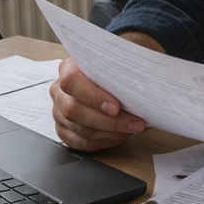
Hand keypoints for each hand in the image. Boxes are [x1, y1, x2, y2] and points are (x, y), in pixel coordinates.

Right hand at [49, 32, 164, 151]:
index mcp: (67, 69)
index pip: (72, 82)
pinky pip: (82, 143)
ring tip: (133, 128)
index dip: (93, 97)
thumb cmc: (115, 67)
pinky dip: (104, 141)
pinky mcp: (65, 130)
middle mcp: (59, 91)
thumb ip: (122, 67)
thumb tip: (145, 82)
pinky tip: (121, 135)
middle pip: (75, 111)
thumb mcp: (118, 60)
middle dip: (109, 121)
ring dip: (111, 132)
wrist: (113, 73)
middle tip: (135, 123)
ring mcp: (59, 112)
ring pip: (81, 130)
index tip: (116, 107)